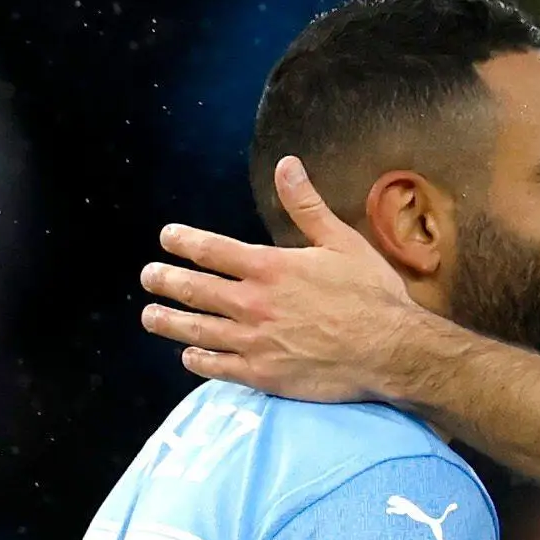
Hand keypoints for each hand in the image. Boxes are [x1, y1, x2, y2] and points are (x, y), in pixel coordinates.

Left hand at [139, 156, 425, 401]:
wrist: (391, 351)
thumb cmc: (372, 295)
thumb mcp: (342, 241)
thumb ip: (306, 205)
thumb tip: (286, 164)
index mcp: (269, 266)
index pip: (211, 249)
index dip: (183, 241)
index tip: (167, 238)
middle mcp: (253, 303)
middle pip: (194, 289)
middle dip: (165, 281)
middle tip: (148, 277)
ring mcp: (254, 341)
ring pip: (196, 330)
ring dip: (168, 321)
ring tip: (150, 316)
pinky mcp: (263, 374)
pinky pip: (218, 367)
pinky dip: (198, 360)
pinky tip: (189, 356)